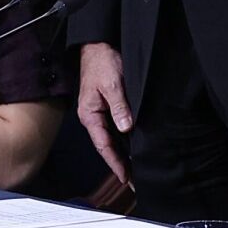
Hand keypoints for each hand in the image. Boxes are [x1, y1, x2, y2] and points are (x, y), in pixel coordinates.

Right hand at [77, 41, 134, 187]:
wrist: (98, 44)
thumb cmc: (102, 62)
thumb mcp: (111, 84)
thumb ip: (119, 106)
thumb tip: (126, 128)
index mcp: (90, 115)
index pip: (103, 145)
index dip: (115, 162)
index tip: (125, 178)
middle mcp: (94, 116)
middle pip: (108, 146)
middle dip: (120, 164)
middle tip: (134, 182)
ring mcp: (101, 112)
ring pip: (113, 138)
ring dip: (124, 154)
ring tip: (136, 170)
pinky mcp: (108, 106)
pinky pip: (116, 128)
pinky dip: (125, 140)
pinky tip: (135, 147)